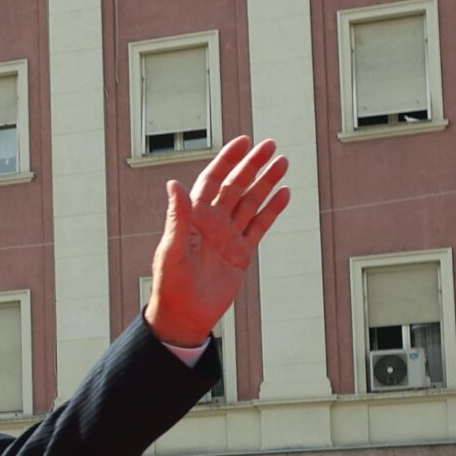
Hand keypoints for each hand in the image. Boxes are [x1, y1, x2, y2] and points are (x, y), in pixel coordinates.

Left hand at [145, 135, 290, 348]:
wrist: (184, 314)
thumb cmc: (170, 283)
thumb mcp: (172, 248)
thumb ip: (177, 216)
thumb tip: (173, 184)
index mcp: (194, 216)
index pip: (213, 179)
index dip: (227, 160)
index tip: (243, 142)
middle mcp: (212, 222)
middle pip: (236, 186)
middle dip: (252, 165)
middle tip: (270, 146)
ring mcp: (229, 236)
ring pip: (251, 202)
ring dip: (266, 182)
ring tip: (283, 163)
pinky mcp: (242, 253)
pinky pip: (260, 226)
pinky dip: (272, 210)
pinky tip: (284, 194)